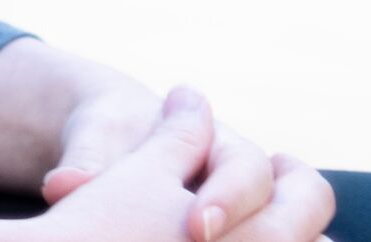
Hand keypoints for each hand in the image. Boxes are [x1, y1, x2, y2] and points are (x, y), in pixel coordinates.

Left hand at [46, 81, 326, 241]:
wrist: (115, 145)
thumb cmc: (109, 138)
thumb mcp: (97, 143)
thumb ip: (89, 162)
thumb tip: (63, 184)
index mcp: (221, 146)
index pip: (247, 171)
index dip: (228, 198)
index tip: (195, 227)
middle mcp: (253, 184)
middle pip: (302, 208)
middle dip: (270, 232)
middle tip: (207, 239)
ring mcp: (257, 217)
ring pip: (306, 236)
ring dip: (290, 238)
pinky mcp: (247, 230)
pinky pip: (284, 241)